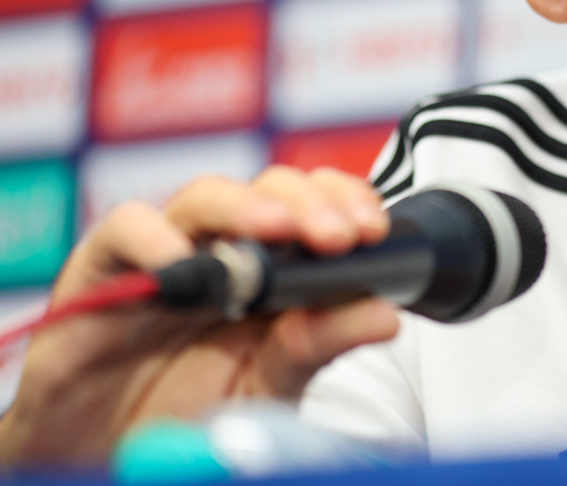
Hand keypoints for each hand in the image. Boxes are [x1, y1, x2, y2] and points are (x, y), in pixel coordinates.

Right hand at [0, 166, 399, 467]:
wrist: (100, 455)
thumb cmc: (186, 412)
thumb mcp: (267, 384)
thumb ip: (318, 345)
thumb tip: (386, 314)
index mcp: (272, 269)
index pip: (316, 207)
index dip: (347, 203)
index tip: (376, 230)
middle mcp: (222, 250)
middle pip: (270, 190)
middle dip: (311, 202)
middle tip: (339, 236)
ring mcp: (164, 255)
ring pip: (205, 197)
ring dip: (245, 206)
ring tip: (277, 228)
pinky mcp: (101, 271)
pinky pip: (124, 230)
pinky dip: (154, 236)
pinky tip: (182, 262)